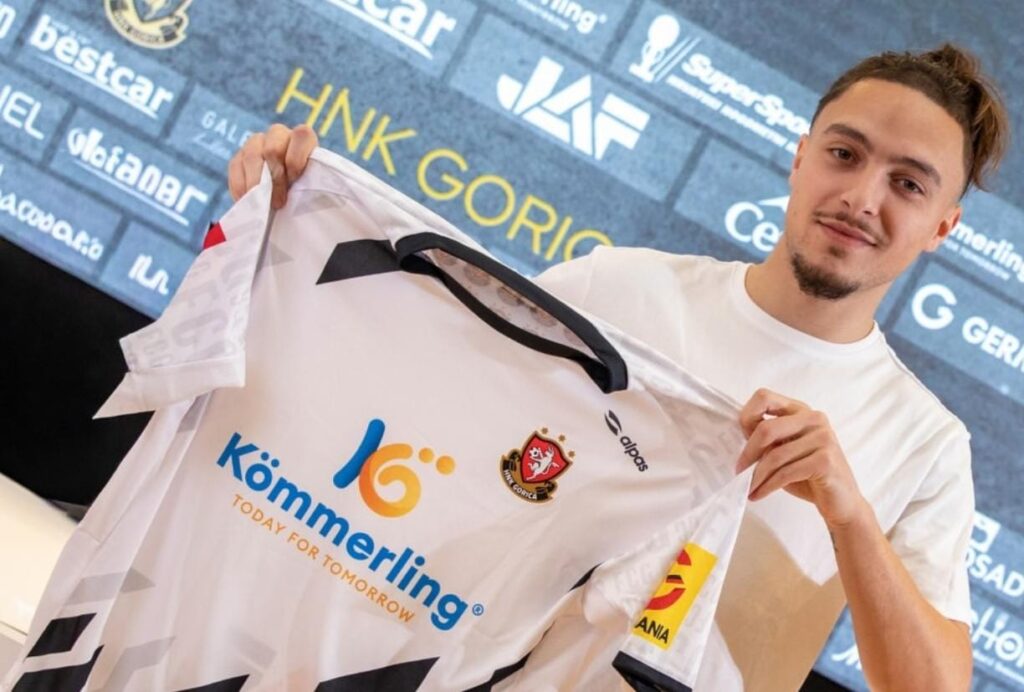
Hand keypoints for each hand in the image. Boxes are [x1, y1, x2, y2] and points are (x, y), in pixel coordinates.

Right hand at [227, 123, 318, 208]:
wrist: (287, 204)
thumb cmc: (308, 197)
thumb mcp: (317, 190)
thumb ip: (315, 184)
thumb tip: (311, 192)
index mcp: (304, 139)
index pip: (301, 134)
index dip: (296, 158)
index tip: (295, 181)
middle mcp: (280, 135)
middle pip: (272, 148)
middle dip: (275, 178)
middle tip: (279, 203)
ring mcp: (257, 143)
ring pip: (252, 155)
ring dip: (257, 184)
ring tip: (263, 205)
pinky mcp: (240, 157)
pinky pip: (235, 166)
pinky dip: (240, 186)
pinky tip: (246, 201)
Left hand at [735, 388, 867, 527]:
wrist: (842, 502)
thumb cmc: (807, 476)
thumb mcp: (784, 451)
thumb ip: (767, 439)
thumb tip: (734, 435)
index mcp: (800, 410)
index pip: (764, 397)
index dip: (746, 416)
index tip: (738, 438)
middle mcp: (814, 419)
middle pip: (767, 428)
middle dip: (748, 453)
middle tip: (738, 471)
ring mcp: (823, 438)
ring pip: (775, 455)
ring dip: (756, 476)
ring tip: (748, 488)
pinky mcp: (825, 461)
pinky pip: (786, 473)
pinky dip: (767, 486)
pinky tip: (758, 494)